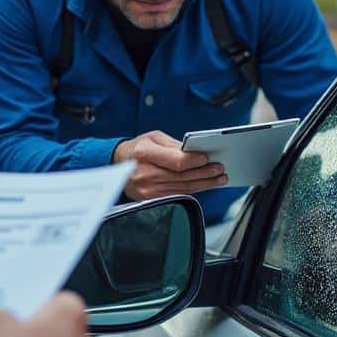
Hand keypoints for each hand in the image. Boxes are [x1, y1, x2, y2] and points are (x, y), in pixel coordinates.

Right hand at [112, 130, 226, 199]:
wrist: (117, 164)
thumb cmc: (137, 148)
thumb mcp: (153, 138)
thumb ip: (174, 145)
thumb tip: (196, 151)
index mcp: (144, 153)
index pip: (176, 161)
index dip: (194, 161)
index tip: (208, 158)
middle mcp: (145, 173)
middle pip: (182, 176)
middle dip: (204, 173)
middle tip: (220, 169)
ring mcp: (147, 189)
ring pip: (183, 188)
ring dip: (204, 183)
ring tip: (218, 178)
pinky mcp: (151, 198)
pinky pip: (177, 194)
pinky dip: (193, 189)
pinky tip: (204, 184)